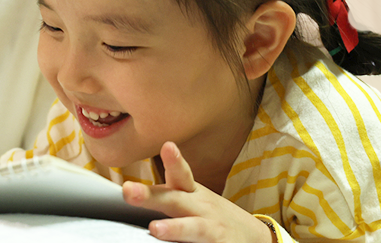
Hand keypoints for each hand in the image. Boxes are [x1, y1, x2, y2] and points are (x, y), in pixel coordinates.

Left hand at [123, 142, 271, 242]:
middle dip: (150, 195)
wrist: (253, 237)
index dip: (175, 161)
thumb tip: (127, 191)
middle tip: (128, 191)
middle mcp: (200, 208)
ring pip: (193, 228)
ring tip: (155, 229)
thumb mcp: (192, 198)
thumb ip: (165, 194)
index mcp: (190, 193)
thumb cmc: (210, 215)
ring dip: (174, 228)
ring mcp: (211, 228)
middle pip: (175, 200)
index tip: (168, 146)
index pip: (181, 174)